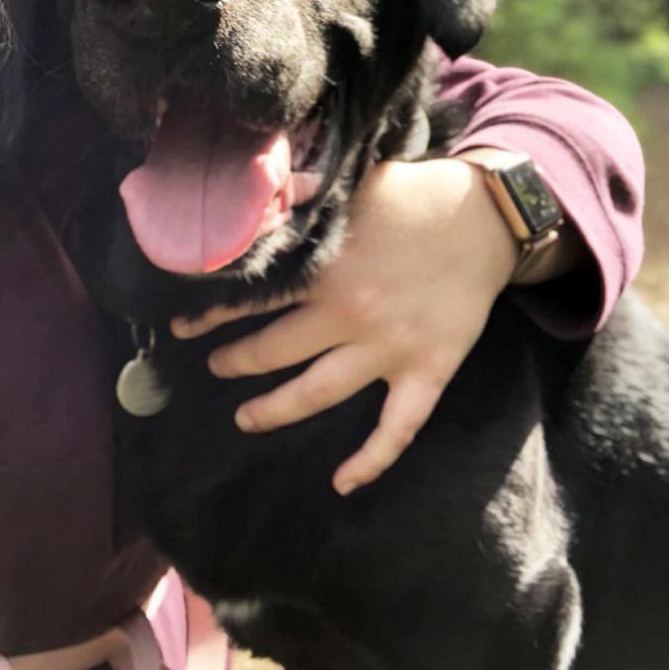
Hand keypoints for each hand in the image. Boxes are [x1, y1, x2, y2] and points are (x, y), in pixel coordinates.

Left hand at [171, 156, 520, 494]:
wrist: (487, 219)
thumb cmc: (415, 197)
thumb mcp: (354, 186)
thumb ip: (304, 196)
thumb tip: (257, 194)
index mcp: (326, 268)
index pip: (252, 299)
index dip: (210, 314)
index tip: (181, 325)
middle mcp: (351, 314)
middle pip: (275, 352)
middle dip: (234, 362)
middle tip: (213, 367)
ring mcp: (390, 348)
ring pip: (318, 393)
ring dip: (274, 410)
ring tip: (244, 418)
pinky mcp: (427, 369)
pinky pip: (398, 427)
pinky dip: (372, 460)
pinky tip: (343, 483)